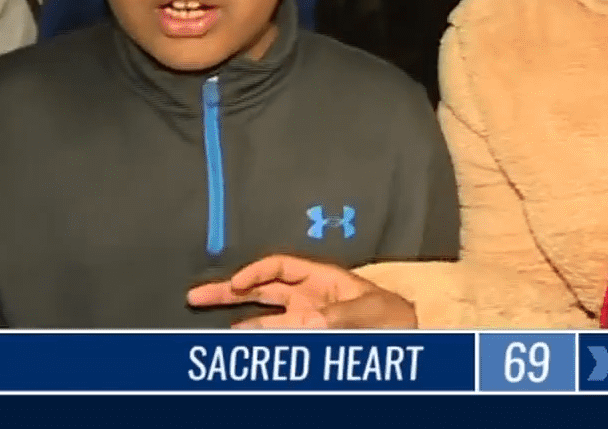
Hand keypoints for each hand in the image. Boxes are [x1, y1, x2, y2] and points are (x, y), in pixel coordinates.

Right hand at [187, 255, 415, 328]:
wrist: (410, 334)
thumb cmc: (395, 316)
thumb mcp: (370, 311)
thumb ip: (338, 315)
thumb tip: (303, 322)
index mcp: (322, 278)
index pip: (279, 268)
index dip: (255, 272)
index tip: (236, 284)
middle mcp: (309, 297)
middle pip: (261, 289)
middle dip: (230, 290)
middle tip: (196, 295)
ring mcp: (307, 318)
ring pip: (264, 315)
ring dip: (239, 319)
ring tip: (212, 325)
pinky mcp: (310, 337)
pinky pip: (278, 335)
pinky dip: (258, 337)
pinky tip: (241, 339)